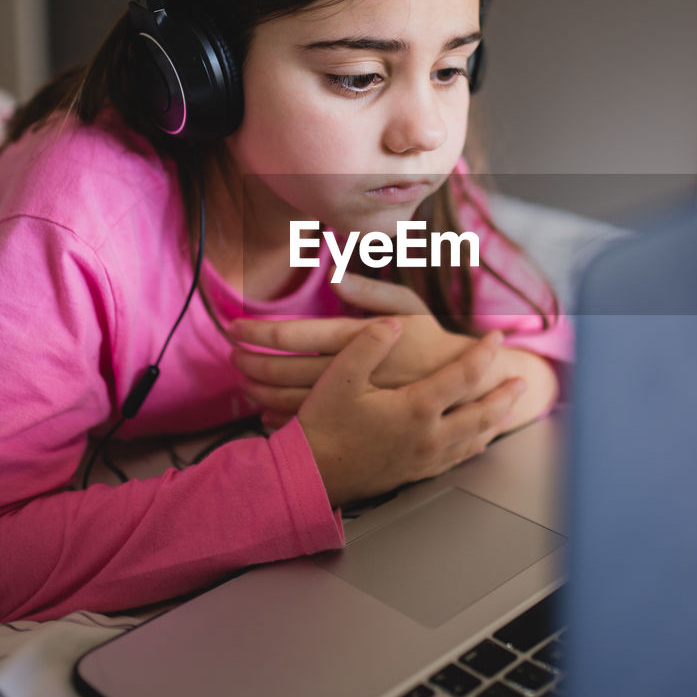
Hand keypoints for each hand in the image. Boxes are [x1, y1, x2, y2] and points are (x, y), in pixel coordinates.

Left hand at [228, 273, 471, 427]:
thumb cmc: (432, 340)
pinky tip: (266, 409)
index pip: (299, 334)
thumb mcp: (409, 305)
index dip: (262, 331)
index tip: (236, 326)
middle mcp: (353, 371)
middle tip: (231, 354)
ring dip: (262, 389)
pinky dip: (283, 416)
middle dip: (253, 362)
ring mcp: (353, 401)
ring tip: (242, 380)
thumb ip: (370, 289)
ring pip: (294, 398)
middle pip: (287, 369)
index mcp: (361, 338)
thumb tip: (334, 274)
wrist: (465, 389)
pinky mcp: (356, 421)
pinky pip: (312, 422)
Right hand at [293, 320, 527, 506]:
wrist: (309, 476)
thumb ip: (369, 343)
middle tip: (521, 381)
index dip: (484, 352)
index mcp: (417, 407)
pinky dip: (474, 446)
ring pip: (474, 438)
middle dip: (505, 395)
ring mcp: (424, 458)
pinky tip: (477, 443)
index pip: (464, 374)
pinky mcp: (415, 474)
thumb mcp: (341, 376)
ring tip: (508, 410)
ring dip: (496, 421)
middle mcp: (429, 436)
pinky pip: (456, 459)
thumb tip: (394, 324)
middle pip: (483, 413)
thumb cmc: (323, 425)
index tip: (496, 336)